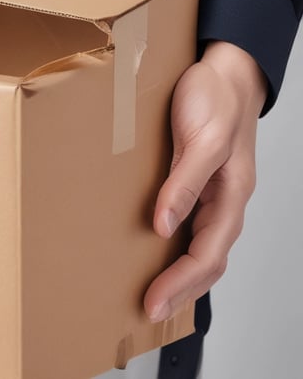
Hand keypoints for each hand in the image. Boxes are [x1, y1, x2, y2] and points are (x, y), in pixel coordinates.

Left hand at [145, 41, 267, 322]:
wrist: (223, 69)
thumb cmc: (216, 98)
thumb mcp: (203, 138)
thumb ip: (186, 182)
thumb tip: (165, 226)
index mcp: (231, 195)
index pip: (208, 254)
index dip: (181, 282)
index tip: (153, 302)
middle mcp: (224, 200)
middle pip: (207, 260)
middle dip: (180, 290)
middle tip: (149, 310)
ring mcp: (213, 193)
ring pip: (201, 247)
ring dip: (181, 275)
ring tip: (155, 295)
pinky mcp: (197, 182)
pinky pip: (191, 227)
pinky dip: (176, 249)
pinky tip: (158, 253)